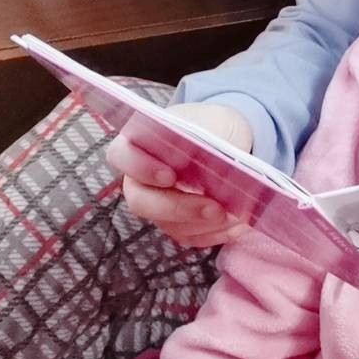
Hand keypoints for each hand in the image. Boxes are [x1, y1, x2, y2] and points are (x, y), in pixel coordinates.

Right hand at [106, 102, 253, 246]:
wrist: (233, 140)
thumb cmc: (216, 125)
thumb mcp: (214, 121)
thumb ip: (203, 137)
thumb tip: (208, 160)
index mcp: (140, 141)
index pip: (121, 155)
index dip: (140, 168)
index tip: (170, 175)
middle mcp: (141, 177)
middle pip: (142, 202)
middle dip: (179, 208)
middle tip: (215, 208)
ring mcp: (158, 203)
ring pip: (169, 225)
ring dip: (204, 224)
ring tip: (237, 215)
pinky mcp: (178, 223)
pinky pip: (189, 236)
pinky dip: (214, 233)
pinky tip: (237, 223)